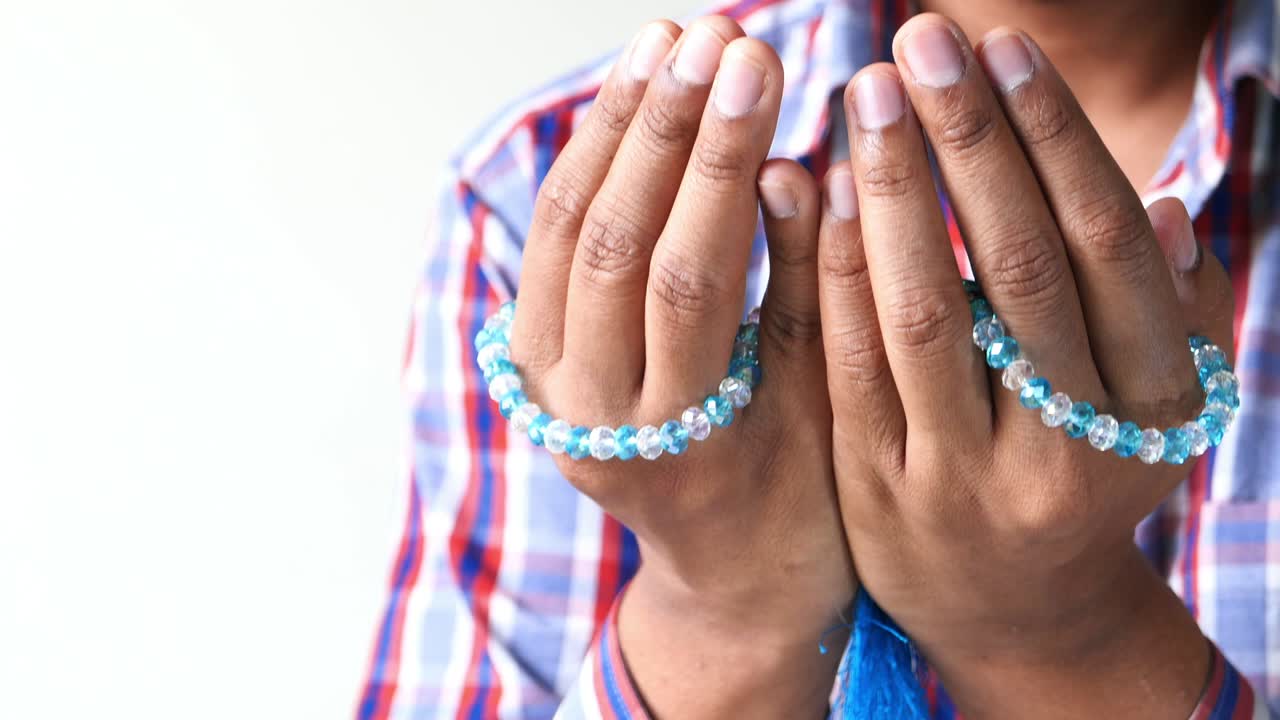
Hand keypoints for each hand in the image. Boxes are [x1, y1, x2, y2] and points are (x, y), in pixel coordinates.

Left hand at [508, 16, 851, 717]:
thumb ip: (807, 286)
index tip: (758, 66)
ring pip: (565, 236)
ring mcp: (548, 388)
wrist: (729, 577)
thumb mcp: (820, 404)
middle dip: (664, 129)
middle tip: (715, 38)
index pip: (688, 275)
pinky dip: (583, 166)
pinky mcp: (533, 363)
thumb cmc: (799, 502)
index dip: (718, 164)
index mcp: (674, 438)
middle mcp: (590, 414)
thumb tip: (785, 162)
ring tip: (667, 44)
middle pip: (613, 243)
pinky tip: (623, 100)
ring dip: (614, 131)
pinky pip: (549, 247)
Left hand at [816, 15, 1232, 717]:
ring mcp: (967, 477)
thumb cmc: (1087, 479)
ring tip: (867, 96)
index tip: (1001, 50)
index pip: (1102, 245)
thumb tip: (1160, 200)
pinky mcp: (882, 494)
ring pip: (926, 314)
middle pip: (1016, 266)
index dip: (1052, 137)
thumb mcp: (1154, 408)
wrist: (1020, 614)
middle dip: (967, 142)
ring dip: (894, 192)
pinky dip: (837, 274)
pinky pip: (852, 368)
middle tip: (919, 42)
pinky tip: (819, 192)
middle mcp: (1066, 445)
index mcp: (1153, 407)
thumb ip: (1169, 309)